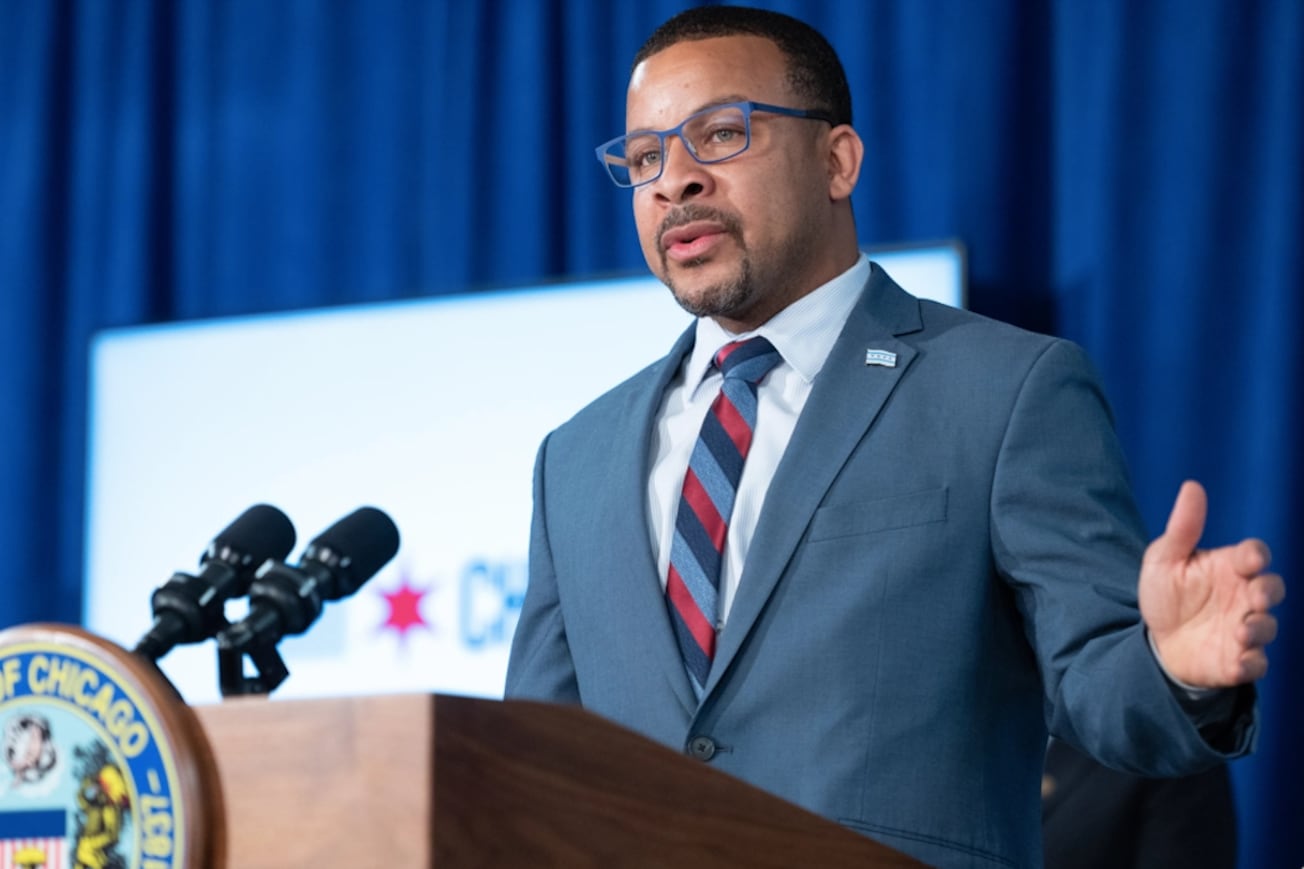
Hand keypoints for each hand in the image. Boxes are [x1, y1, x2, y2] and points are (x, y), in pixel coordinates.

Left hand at [1139, 480, 1284, 687]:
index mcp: (1229, 568)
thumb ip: (1182, 528)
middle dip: (1268, 591)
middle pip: (1272, 588)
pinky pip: (1256, 663)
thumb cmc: (1166, 594)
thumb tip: (1192, 486)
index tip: (1249, 559)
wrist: (1156, 639)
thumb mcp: (1165, 559)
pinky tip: (1239, 660)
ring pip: (1268, 626)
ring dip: (1260, 628)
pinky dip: (1252, 663)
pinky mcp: (1238, 659)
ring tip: (1242, 631)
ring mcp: (1244, 628)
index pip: (1254, 554)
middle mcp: (1243, 597)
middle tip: (1254, 596)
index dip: (1255, 555)